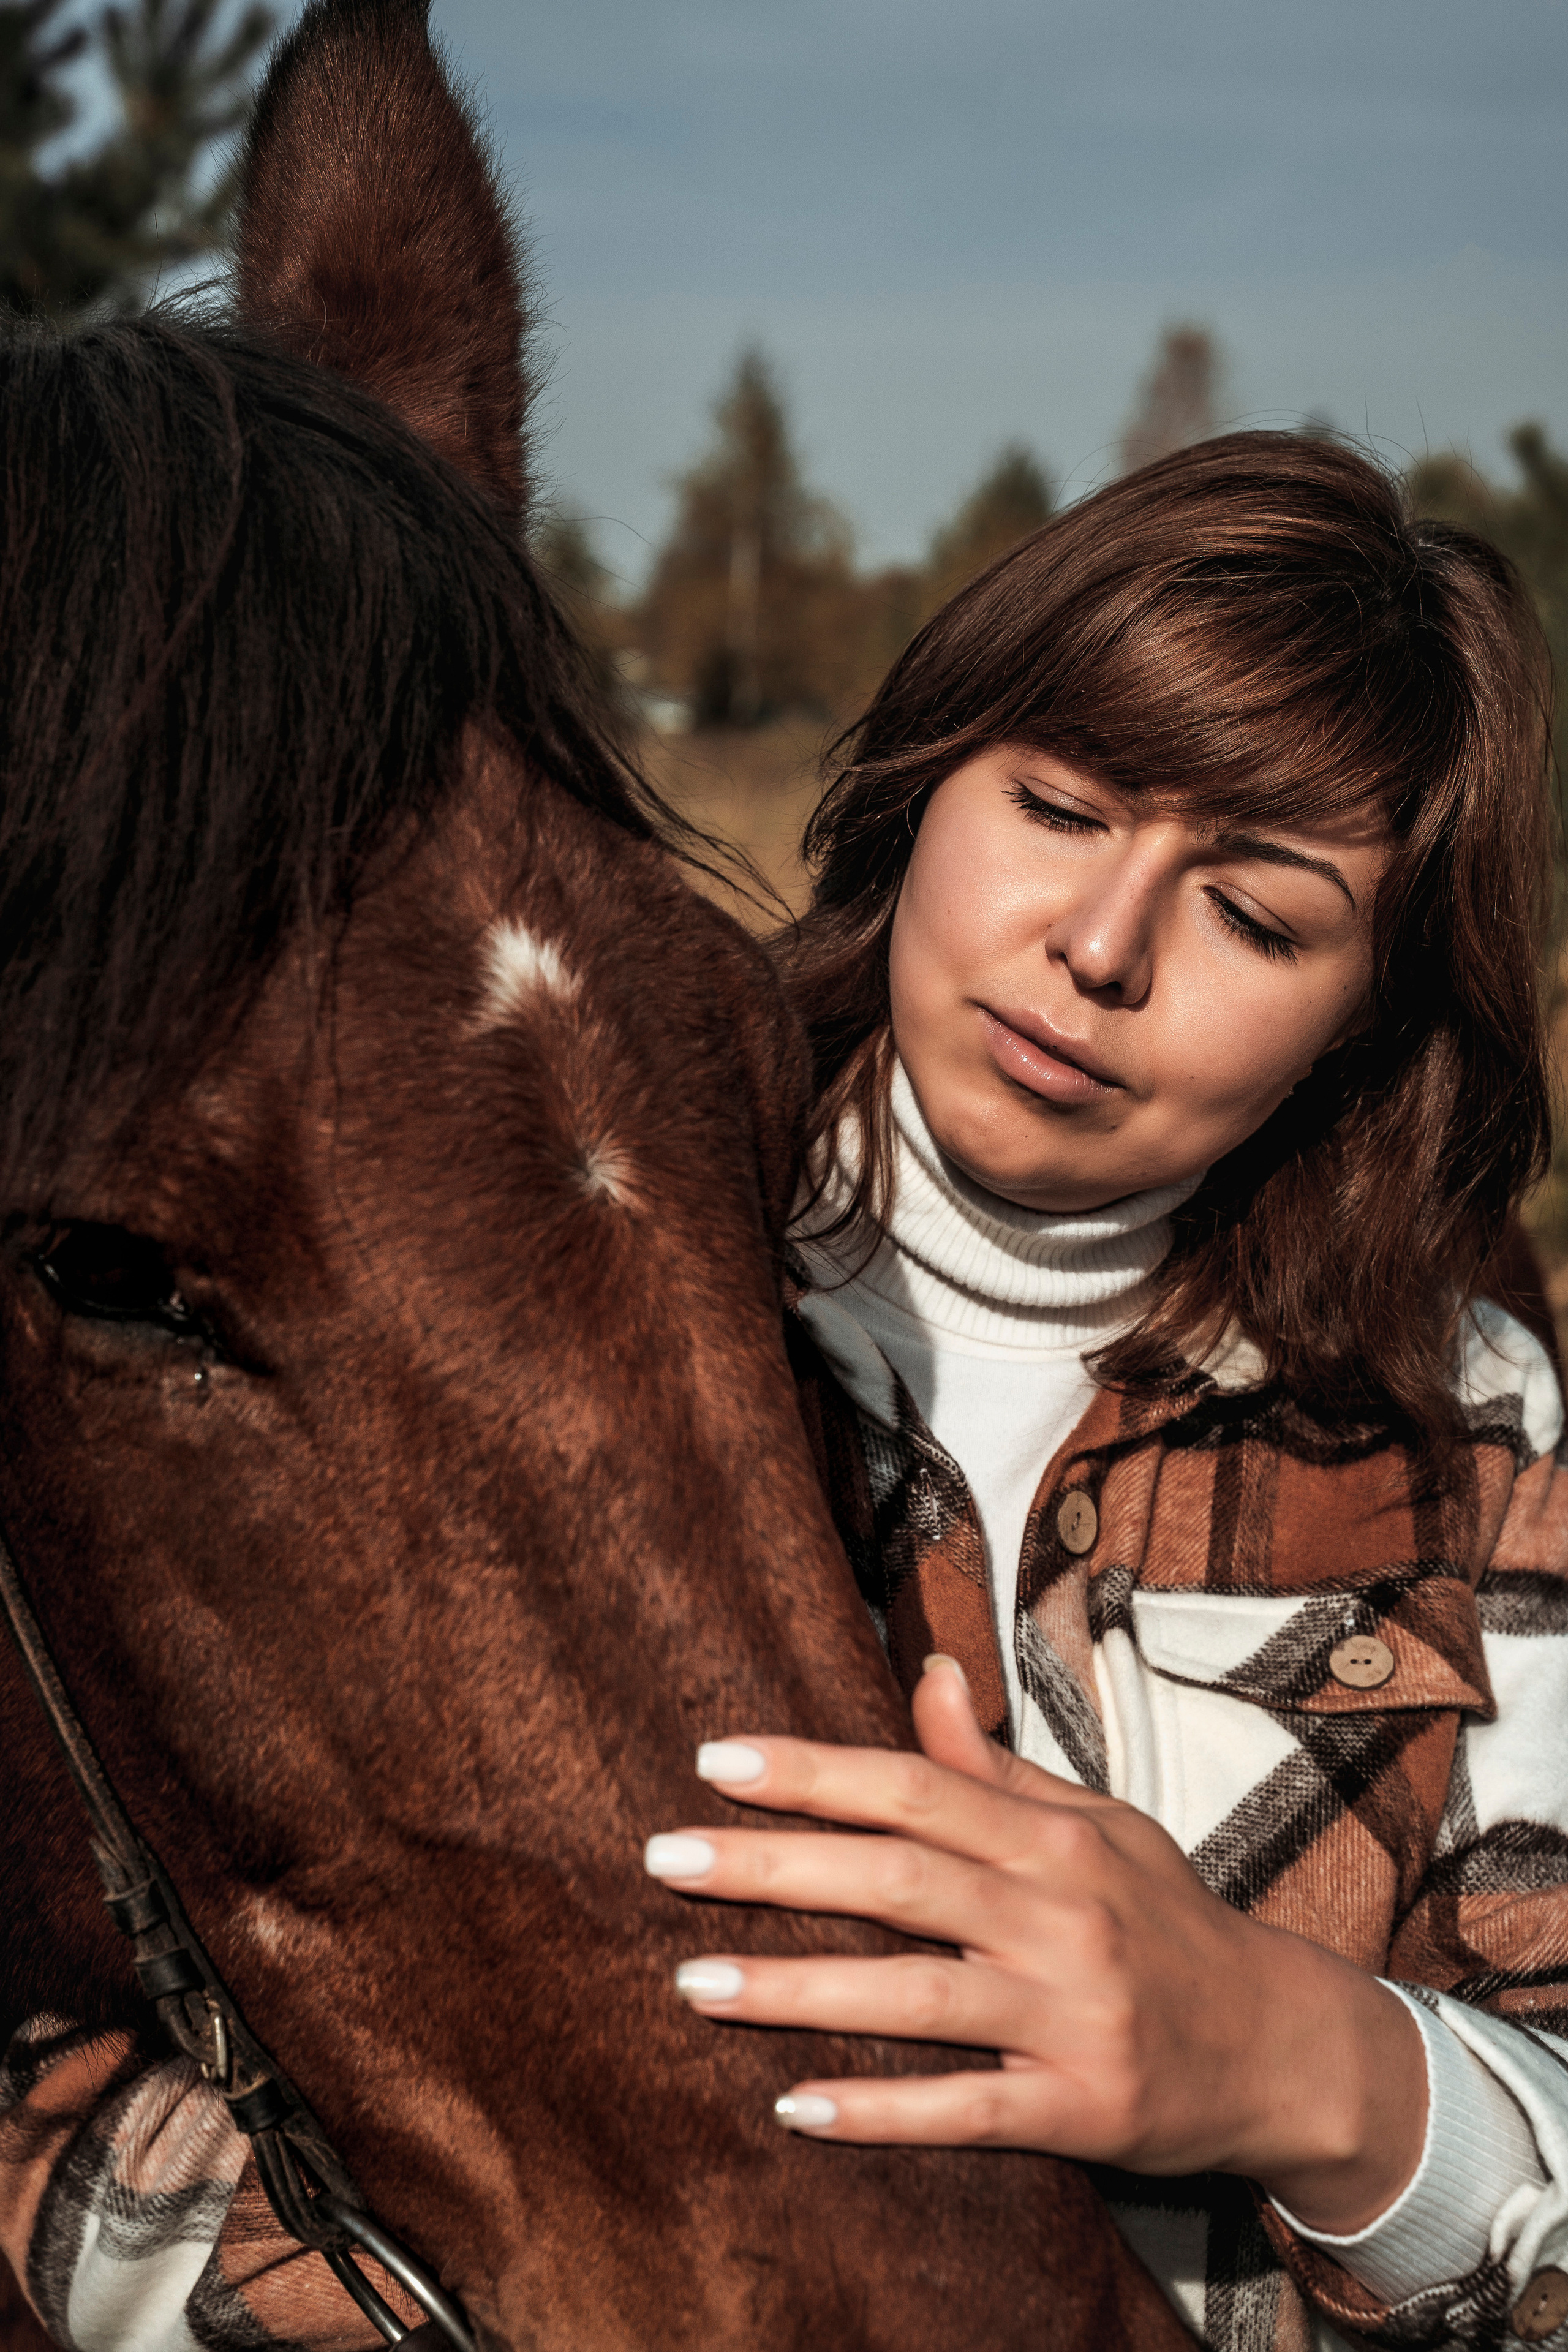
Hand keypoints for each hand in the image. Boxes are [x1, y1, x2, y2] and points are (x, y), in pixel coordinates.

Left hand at [644, 1655, 1426, 2233]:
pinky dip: (880, 2112)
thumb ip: (995, 1766)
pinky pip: (966, 2112)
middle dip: (775, 1865)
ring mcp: (1071, 2014)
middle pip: (899, 1879)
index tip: (715, 1760)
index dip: (813, 1772)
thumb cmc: (1166, 1923)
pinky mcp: (1081, 2106)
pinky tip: (794, 2106)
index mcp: (1054, 1839)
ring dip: (798, 1989)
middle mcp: (1060, 1915)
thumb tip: (926, 1670)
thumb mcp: (1095, 1826)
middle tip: (666, 1857)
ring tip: (694, 1981)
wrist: (1281, 2048)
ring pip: (916, 1996)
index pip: (915, 1787)